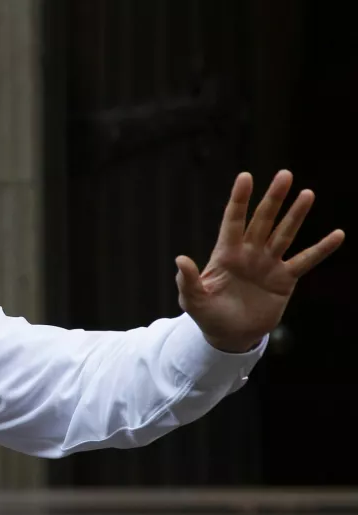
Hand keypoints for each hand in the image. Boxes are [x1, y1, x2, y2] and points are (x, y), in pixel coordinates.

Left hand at [175, 170, 344, 352]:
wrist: (231, 335)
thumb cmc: (208, 315)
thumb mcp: (193, 300)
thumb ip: (187, 281)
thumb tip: (180, 259)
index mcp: (225, 254)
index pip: (233, 221)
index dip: (239, 199)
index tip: (246, 176)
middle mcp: (249, 253)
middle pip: (263, 220)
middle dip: (273, 198)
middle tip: (285, 174)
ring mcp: (268, 264)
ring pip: (284, 234)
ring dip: (296, 215)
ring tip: (307, 194)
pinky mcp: (284, 279)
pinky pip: (305, 261)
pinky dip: (321, 249)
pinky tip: (337, 235)